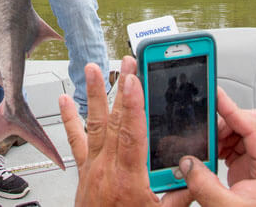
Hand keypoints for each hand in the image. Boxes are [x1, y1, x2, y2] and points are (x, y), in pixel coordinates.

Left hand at [59, 57, 188, 206]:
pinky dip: (69, 118)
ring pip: (93, 123)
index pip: (131, 133)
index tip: (133, 79)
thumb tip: (191, 172)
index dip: (133, 104)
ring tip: (92, 69)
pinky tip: (64, 100)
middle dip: (121, 88)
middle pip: (115, 121)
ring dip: (94, 94)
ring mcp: (92, 166)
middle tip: (126, 62)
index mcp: (128, 180)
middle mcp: (107, 168)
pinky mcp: (84, 169)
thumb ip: (178, 194)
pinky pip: (75, 140)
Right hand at [178, 87, 255, 206]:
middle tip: (204, 126)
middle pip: (250, 123)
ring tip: (207, 143)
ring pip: (242, 129)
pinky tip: (212, 151)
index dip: (232, 109)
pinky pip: (237, 141)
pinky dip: (221, 141)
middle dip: (225, 122)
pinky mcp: (253, 167)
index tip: (214, 94)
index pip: (255, 127)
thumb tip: (185, 162)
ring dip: (221, 132)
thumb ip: (203, 184)